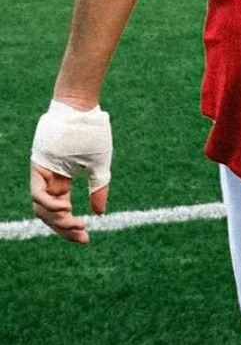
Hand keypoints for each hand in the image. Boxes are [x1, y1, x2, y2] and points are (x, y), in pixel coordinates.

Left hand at [30, 100, 111, 242]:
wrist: (83, 107)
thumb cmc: (92, 132)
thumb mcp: (98, 165)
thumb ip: (98, 189)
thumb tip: (99, 214)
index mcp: (61, 179)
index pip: (59, 210)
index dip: (69, 227)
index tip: (86, 237)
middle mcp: (48, 178)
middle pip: (48, 214)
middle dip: (64, 228)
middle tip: (82, 235)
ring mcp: (42, 172)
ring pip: (41, 207)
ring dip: (57, 220)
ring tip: (74, 222)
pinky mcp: (38, 164)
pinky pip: (37, 192)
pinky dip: (49, 203)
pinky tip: (64, 208)